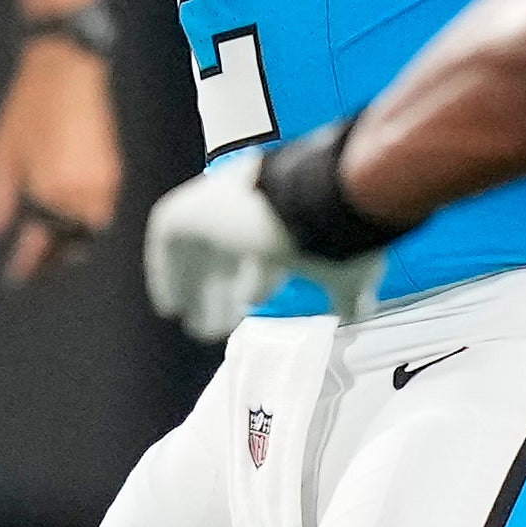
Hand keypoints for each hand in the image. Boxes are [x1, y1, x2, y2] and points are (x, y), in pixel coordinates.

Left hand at [0, 37, 121, 286]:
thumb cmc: (29, 107)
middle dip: (56, 257)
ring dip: (74, 239)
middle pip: (72, 241)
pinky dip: (86, 219)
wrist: (68, 70)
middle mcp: (81, 194)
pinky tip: (72, 216)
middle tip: (37, 266)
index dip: (28, 265)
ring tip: (56, 246)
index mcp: (50, 192)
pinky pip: (102, 209)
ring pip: (91, 228)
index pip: (41, 243)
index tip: (15, 280)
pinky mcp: (116, 171)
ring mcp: (104, 183)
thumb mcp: (1, 153)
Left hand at [142, 152, 381, 338]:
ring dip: (200, 291)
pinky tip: (172, 305)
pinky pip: (169, 245)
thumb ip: (347, 292)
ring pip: (203, 252)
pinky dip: (168, 275)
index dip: (257, 279)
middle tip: (219, 327)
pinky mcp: (188, 210)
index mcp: (286, 205)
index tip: (249, 304)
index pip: (264, 246)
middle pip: (230, 251)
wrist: (307, 201)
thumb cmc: (335, 233)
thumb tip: (357, 315)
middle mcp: (249, 197)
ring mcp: (217, 200)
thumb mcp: (348, 269)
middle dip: (224, 291)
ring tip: (200, 328)